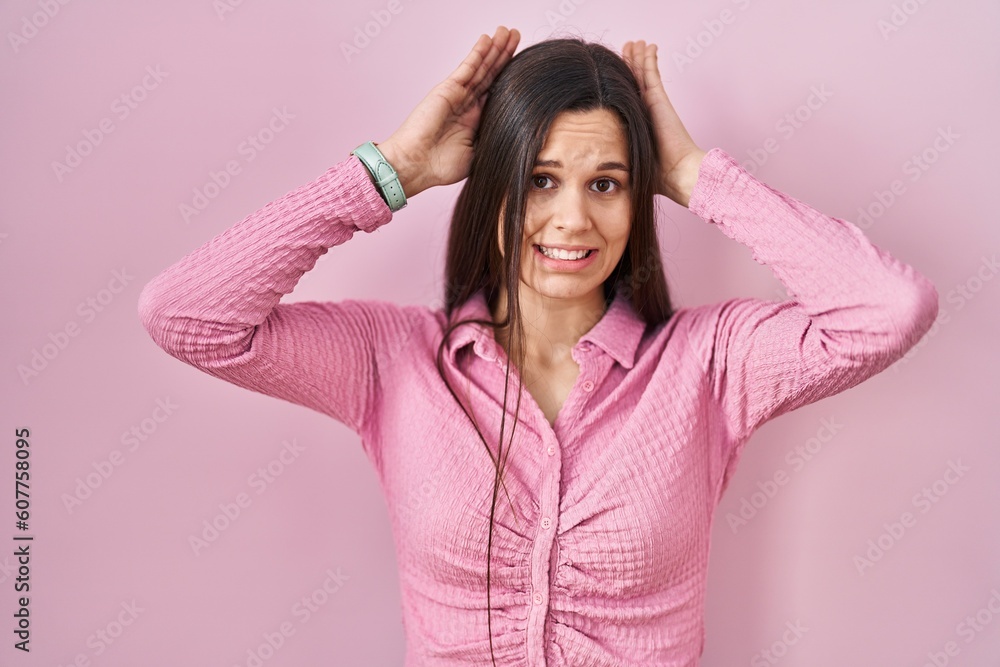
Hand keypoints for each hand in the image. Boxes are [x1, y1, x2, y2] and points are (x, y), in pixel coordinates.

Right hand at [376, 26, 519, 198]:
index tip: (527, 66)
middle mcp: (466, 104)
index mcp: (474, 120)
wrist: (416, 165)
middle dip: (504, 55)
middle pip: (491, 75)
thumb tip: (520, 138)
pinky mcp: (447, 89)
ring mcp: (457, 95)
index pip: (496, 93)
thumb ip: (493, 141)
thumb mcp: (478, 155)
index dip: (510, 77)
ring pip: (481, 68)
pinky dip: (478, 53)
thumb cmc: (441, 166)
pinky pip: (467, 68)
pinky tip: (488, 39)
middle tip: (517, 36)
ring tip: (508, 32)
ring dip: (495, 49)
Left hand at [622, 40, 705, 207]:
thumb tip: (591, 164)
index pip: (627, 98)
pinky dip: (649, 59)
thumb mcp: (626, 162)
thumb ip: (614, 156)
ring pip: (642, 74)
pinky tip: (648, 46)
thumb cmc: (654, 176)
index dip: (621, 83)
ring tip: (635, 42)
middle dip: (630, 64)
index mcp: (637, 124)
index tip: (613, 72)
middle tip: (626, 48)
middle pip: (634, 81)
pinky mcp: (659, 99)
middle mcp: (645, 111)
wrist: (677, 175)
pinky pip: (652, 74)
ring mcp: (653, 103)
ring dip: (638, 57)